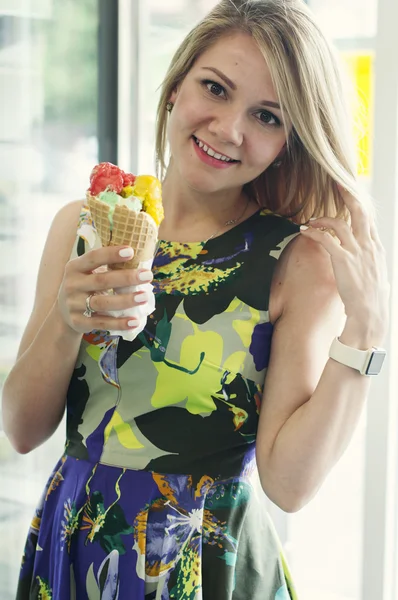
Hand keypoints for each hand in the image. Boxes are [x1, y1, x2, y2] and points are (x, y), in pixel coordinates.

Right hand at [57, 246, 152, 333]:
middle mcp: (72, 285)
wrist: (63, 312)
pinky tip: (134, 322)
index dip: (111, 254)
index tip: (131, 251)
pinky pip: (102, 323)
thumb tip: (138, 260)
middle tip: (147, 275)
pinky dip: (119, 323)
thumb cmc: (84, 286)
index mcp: (75, 267)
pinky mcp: (79, 322)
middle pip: (101, 280)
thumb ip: (104, 267)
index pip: (93, 257)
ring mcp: (74, 304)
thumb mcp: (86, 272)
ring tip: (144, 297)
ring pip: (102, 303)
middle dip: (126, 278)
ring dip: (125, 301)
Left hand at [300, 187, 389, 344]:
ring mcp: (357, 253)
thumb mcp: (374, 273)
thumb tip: (361, 252)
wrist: (369, 313)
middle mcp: (368, 246)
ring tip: (310, 220)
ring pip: (340, 224)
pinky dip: (314, 232)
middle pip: (359, 212)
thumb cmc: (370, 297)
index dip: (358, 204)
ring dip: (322, 219)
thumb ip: (368, 258)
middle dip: (348, 195)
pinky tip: (305, 231)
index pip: (368, 219)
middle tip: (336, 183)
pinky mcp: (344, 261)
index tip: (349, 192)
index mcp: (376, 247)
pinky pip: (327, 240)